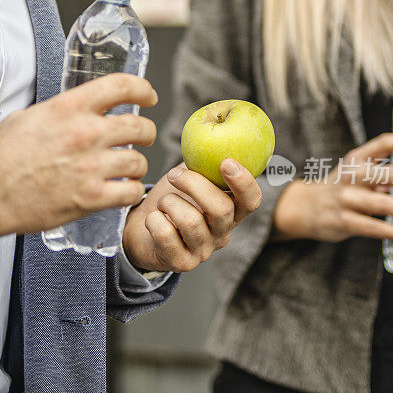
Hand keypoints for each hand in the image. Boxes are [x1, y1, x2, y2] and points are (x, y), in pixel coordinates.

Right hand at [0, 73, 157, 235]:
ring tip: (127, 169)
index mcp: (68, 108)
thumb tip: (74, 111)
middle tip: (142, 138)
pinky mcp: (91, 198)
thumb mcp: (26, 117)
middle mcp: (85, 133)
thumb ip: (58, 113)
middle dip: (145, 133)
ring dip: (136, 165)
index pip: (120, 86)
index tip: (148, 96)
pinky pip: (130, 192)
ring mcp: (90, 167)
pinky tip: (122, 190)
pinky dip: (131, 191)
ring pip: (139, 161)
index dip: (142, 89)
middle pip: (139, 126)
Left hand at [122, 159, 261, 272]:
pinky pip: (166, 235)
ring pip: (191, 221)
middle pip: (221, 209)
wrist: (141, 229)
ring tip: (162, 202)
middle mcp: (222, 234)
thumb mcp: (190, 177)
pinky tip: (154, 220)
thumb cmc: (171, 198)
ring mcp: (203, 251)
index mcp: (231, 211)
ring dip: (169, 203)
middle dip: (194, 185)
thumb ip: (203, 161)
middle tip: (174, 175)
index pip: (251, 201)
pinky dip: (154, 221)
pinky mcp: (181, 263)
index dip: (243, 183)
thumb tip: (212, 128)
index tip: (226, 162)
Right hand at [272, 133, 392, 242]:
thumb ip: (387, 177)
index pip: (384, 143)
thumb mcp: (358, 174)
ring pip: (383, 204)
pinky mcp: (343, 221)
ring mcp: (345, 199)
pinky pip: (373, 227)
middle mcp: (350, 176)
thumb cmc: (340, 189)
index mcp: (356, 159)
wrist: (303, 207)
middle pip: (387, 175)